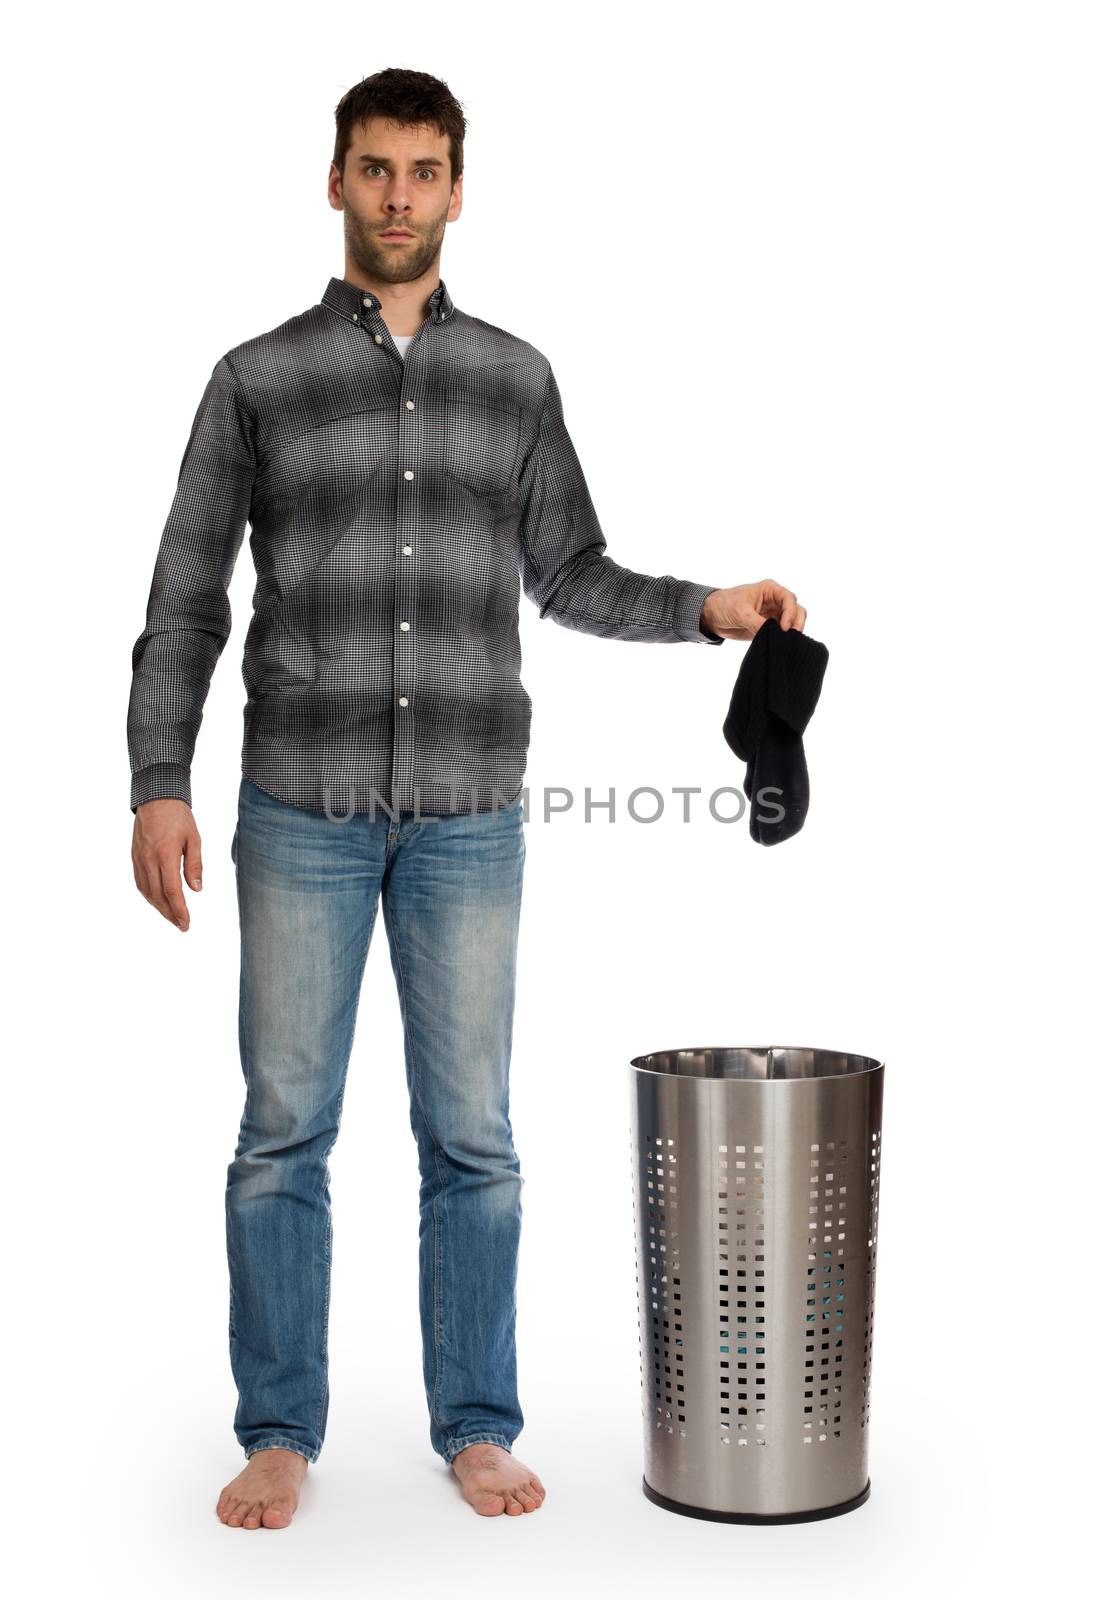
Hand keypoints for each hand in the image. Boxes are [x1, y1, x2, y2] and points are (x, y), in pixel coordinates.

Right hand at [132, 798, 202, 930]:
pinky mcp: (134, 857)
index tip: (186, 923)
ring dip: (159, 907)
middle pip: (158, 896)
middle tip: (182, 925)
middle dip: (170, 914)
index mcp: (165, 855)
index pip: (172, 891)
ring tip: (172, 917)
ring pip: (147, 891)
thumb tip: (196, 890)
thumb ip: (195, 865)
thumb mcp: (194, 839)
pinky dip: (149, 895)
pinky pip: (140, 882)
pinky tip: (158, 901)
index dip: (179, 910)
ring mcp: (139, 859)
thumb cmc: (179, 817)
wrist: (156, 797)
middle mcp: (149, 859)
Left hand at [701, 579, 806, 640]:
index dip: (790, 612)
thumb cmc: (724, 605)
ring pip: (793, 621)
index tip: (783, 627)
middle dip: (797, 622)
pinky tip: (781, 644)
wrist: (711, 615)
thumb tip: (772, 633)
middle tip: (791, 636)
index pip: (789, 598)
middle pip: (796, 610)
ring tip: (787, 642)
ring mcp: (774, 614)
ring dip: (793, 631)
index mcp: (770, 589)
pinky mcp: (769, 627)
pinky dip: (784, 638)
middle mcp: (775, 600)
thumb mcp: (740, 612)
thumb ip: (757, 623)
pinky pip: (782, 632)